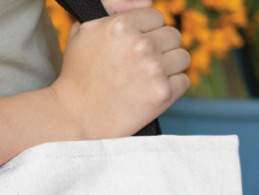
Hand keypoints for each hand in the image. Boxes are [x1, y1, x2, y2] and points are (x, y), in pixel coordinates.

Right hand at [49, 0, 190, 138]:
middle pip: (172, 35)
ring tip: (149, 80)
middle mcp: (141, 45)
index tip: (136, 49)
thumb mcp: (85, 31)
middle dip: (160, 49)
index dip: (147, 33)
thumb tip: (146, 2)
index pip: (157, 17)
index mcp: (123, 24)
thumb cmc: (77, 76)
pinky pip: (183, 82)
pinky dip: (172, 88)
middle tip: (142, 67)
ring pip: (182, 57)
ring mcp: (153, 70)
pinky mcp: (162, 95)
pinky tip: (154, 92)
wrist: (75, 118)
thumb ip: (114, 8)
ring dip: (169, 68)